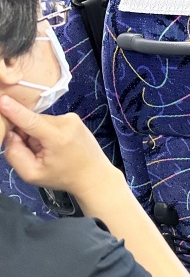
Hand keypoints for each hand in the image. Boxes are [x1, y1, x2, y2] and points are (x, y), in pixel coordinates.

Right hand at [0, 95, 118, 197]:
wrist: (94, 174)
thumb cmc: (63, 176)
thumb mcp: (32, 174)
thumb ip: (15, 154)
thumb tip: (9, 134)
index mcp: (57, 137)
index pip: (31, 120)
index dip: (14, 110)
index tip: (2, 100)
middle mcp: (66, 121)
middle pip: (31, 121)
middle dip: (25, 134)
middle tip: (34, 153)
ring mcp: (71, 117)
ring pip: (39, 121)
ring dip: (35, 134)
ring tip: (47, 151)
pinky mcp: (73, 117)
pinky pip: (49, 121)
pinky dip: (45, 132)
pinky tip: (54, 145)